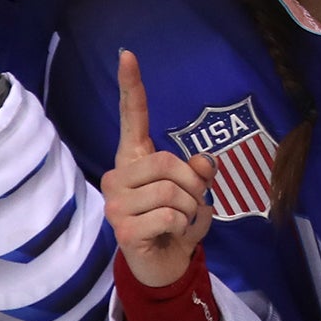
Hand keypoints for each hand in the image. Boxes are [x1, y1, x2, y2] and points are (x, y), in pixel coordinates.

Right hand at [102, 50, 214, 288]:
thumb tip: (204, 162)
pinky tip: (172, 236)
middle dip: (195, 186)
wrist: (163, 266)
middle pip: (170, 163)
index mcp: (134, 160)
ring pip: (175, 193)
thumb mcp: (195, 192)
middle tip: (192, 204)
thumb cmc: (175, 222)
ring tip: (181, 222)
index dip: (131, 87)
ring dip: (192, 210)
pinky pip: (171, 217)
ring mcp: (116, 204)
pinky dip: (185, 228)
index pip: (132, 118)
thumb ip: (199, 171)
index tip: (128, 54)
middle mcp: (118, 177)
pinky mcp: (123, 229)